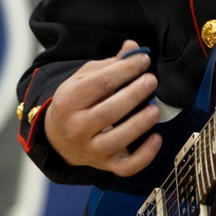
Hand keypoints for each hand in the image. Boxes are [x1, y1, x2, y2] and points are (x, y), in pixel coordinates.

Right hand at [43, 39, 162, 175]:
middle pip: (108, 111)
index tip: (143, 60)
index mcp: (69, 101)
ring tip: (155, 109)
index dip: (125, 70)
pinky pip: (126, 167)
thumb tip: (133, 48)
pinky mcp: (105, 164)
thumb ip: (109, 65)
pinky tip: (157, 139)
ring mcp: (91, 148)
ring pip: (117, 140)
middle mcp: (77, 127)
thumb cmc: (75, 103)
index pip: (100, 83)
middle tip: (151, 81)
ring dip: (140, 124)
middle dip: (134, 94)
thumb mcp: (84, 79)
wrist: (58, 138)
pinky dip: (144, 156)